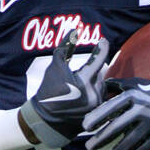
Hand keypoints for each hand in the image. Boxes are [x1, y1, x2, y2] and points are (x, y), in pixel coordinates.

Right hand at [19, 30, 109, 146]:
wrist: (45, 118)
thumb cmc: (48, 89)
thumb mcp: (55, 66)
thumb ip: (65, 47)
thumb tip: (74, 30)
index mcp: (83, 82)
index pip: (98, 60)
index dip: (101, 48)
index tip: (103, 40)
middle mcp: (93, 94)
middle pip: (100, 74)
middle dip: (92, 71)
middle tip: (80, 74)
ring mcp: (96, 106)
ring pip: (102, 86)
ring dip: (94, 82)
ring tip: (80, 86)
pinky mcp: (96, 114)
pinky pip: (102, 98)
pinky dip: (95, 93)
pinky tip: (85, 95)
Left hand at [83, 73, 149, 149]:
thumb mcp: (137, 84)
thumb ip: (117, 86)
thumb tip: (99, 85)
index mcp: (133, 95)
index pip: (110, 108)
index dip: (96, 118)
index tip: (84, 127)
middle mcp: (142, 109)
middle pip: (117, 127)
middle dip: (101, 140)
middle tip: (88, 149)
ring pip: (130, 142)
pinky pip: (145, 148)